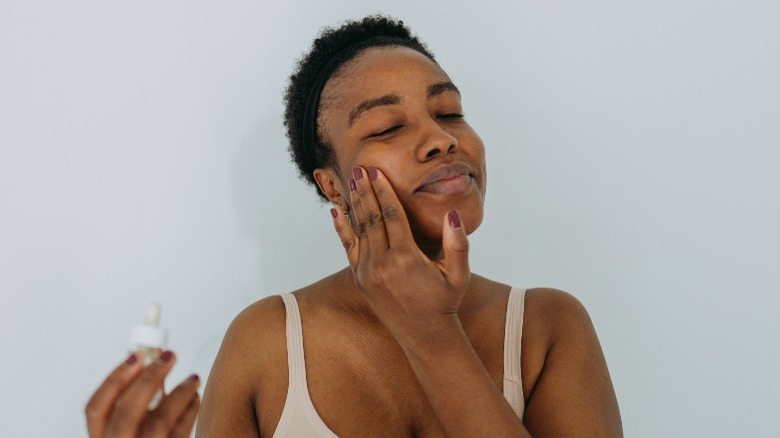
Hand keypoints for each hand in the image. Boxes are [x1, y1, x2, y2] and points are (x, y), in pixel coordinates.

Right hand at [85, 351, 199, 437]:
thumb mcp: (128, 428)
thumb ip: (134, 404)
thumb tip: (151, 366)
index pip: (95, 408)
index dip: (114, 379)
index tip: (136, 356)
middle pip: (126, 412)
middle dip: (149, 378)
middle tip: (169, 357)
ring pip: (158, 422)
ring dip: (179, 393)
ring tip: (192, 378)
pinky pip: (181, 433)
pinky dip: (191, 411)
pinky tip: (195, 398)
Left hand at [331, 166, 470, 343]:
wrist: (424, 335)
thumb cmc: (445, 302)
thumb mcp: (458, 273)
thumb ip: (458, 243)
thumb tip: (452, 214)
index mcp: (406, 259)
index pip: (391, 216)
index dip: (383, 192)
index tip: (376, 172)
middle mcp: (383, 265)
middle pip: (371, 218)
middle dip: (365, 191)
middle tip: (359, 168)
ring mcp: (368, 273)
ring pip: (359, 230)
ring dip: (355, 204)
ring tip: (352, 182)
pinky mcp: (360, 280)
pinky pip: (349, 248)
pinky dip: (342, 229)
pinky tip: (336, 212)